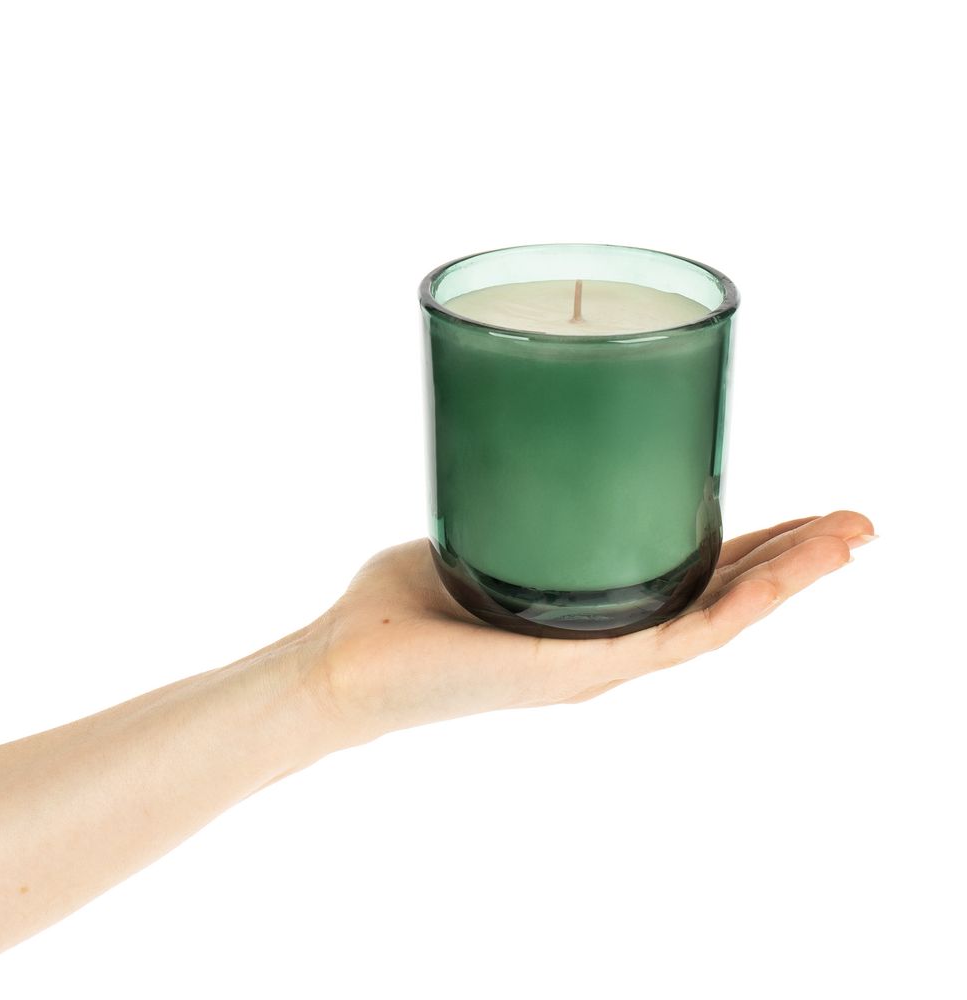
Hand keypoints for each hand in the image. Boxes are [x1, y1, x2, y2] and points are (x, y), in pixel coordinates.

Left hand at [307, 510, 875, 746]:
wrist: (340, 669)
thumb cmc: (394, 612)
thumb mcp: (474, 541)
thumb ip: (512, 509)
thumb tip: (528, 457)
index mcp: (587, 617)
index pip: (686, 580)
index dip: (752, 551)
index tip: (803, 514)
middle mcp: (604, 646)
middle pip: (719, 601)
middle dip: (793, 561)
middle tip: (858, 522)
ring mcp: (595, 665)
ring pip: (715, 623)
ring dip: (787, 582)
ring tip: (849, 540)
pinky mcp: (572, 673)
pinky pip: (673, 642)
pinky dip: (735, 611)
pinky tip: (782, 583)